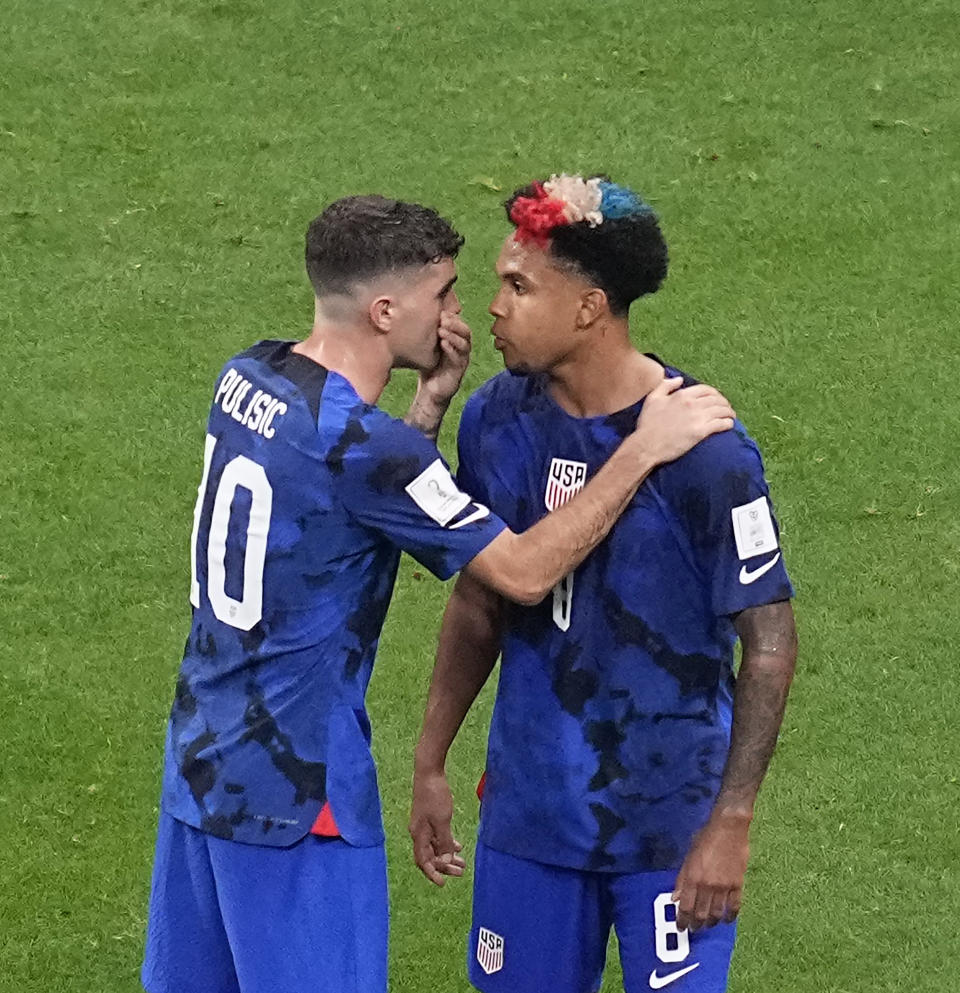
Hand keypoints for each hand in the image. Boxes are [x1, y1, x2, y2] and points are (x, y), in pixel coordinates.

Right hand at [409, 768, 465, 886]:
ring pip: (435, 847)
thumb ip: (444, 841)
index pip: (423, 861)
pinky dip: (446, 843)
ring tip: (462, 863)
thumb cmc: (435, 795)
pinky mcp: (429, 817)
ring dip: (447, 855)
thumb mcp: (442, 821)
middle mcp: (419, 832)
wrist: (429, 772)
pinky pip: (437, 837)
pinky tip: (458, 845)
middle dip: (444, 866)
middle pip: (430, 856)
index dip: (432, 874)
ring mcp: (423, 825)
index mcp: (419, 835)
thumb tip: (446, 860)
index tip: (443, 884)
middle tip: (461, 872)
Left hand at [416, 312, 472, 408]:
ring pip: (464, 344)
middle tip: (443, 319)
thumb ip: (425, 335)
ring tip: (442, 330)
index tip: (441, 312)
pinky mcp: (458, 371)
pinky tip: (443, 344)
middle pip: (466, 332)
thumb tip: (411, 315)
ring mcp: (461, 360)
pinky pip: (458, 358)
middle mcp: (461, 349)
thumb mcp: (426, 349)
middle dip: (455, 324)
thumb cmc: (428, 367)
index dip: (453, 318)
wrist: (430, 392)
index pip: (460, 325)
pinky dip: (452, 350)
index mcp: (455, 341)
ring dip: (453, 335)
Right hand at [633, 376, 734, 464]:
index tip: (717, 398)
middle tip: (726, 408)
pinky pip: (721, 424)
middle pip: (716, 399)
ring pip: (721, 410)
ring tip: (730, 416)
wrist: (646, 445)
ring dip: (729, 412)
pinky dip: (728, 423)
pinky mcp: (701, 432)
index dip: (715, 393)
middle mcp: (692, 404)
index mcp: (682, 395)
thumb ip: (665, 386)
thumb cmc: (647, 424)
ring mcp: (698, 417)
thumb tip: (679, 379)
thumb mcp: (652, 399)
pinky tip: (729, 425)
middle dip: (724, 403)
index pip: (706, 389)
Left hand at [673, 810, 750, 931]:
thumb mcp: (688, 856)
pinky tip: (726, 919)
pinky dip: (730, 916)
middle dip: (696, 924)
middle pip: (701, 913)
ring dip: (711, 922)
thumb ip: (682, 879)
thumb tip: (675, 898)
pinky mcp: (738, 885)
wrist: (729, 828)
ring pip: (717, 913)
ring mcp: (724, 886)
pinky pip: (735, 907)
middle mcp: (708, 885)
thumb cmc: (705, 837)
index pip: (686, 906)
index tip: (681, 926)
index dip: (682, 919)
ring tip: (707, 925)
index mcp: (693, 877)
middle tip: (693, 929)